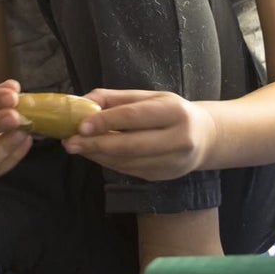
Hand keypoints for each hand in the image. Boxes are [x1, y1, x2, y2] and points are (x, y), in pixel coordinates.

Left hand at [62, 88, 214, 181]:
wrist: (205, 137)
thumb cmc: (170, 112)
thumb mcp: (148, 96)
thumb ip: (114, 98)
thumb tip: (81, 103)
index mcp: (174, 112)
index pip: (134, 117)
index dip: (105, 121)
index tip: (80, 125)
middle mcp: (178, 138)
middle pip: (129, 145)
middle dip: (95, 144)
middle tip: (69, 142)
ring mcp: (173, 162)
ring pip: (127, 161)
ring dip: (97, 155)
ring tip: (76, 147)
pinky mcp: (164, 176)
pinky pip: (129, 170)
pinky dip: (108, 162)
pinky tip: (94, 154)